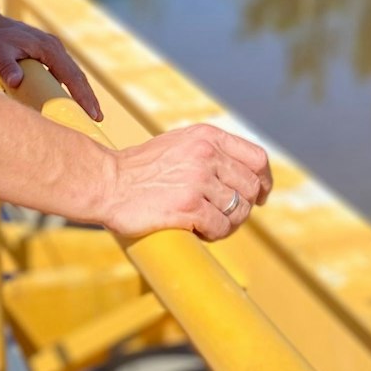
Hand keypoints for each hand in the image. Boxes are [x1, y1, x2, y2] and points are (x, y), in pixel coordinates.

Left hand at [0, 12, 102, 121]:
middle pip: (77, 75)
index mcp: (48, 48)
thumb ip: (7, 67)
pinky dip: (70, 87)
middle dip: (88, 97)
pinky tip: (70, 101)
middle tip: (97, 119)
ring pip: (71, 74)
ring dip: (81, 93)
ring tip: (89, 114)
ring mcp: (52, 50)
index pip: (71, 75)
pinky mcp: (46, 55)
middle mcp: (54, 48)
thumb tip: (16, 82)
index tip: (91, 113)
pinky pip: (63, 72)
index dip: (82, 95)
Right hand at [99, 124, 273, 241]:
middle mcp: (207, 154)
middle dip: (242, 207)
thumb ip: (212, 152)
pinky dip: (214, 234)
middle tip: (223, 217)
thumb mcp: (180, 144)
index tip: (261, 196)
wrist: (105, 182)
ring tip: (207, 225)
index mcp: (207, 136)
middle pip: (251, 188)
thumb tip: (248, 173)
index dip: (264, 181)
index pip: (257, 158)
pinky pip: (220, 227)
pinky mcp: (188, 207)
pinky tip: (198, 231)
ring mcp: (198, 180)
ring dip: (227, 224)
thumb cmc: (140, 168)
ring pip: (238, 211)